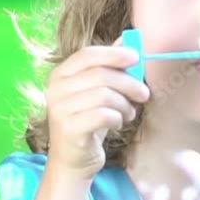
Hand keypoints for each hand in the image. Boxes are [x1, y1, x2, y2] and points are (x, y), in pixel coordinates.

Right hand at [44, 37, 149, 180]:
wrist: (73, 160)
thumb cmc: (89, 121)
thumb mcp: (98, 92)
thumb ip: (109, 66)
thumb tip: (128, 39)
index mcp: (60, 75)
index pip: (87, 54)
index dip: (114, 54)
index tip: (137, 58)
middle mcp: (55, 90)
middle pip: (101, 75)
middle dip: (129, 83)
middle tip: (144, 94)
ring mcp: (59, 109)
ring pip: (105, 95)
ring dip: (125, 105)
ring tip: (129, 113)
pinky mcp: (69, 129)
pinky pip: (104, 115)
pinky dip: (118, 118)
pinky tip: (118, 123)